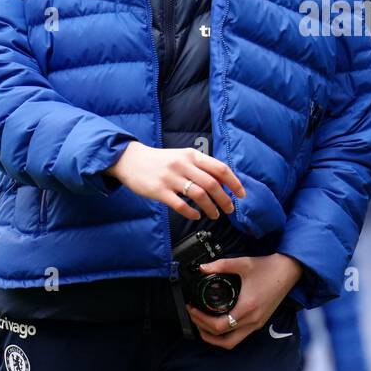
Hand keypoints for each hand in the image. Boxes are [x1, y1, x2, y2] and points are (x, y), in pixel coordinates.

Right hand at [104, 142, 244, 220]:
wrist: (130, 160)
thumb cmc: (160, 160)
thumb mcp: (182, 157)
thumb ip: (201, 167)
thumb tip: (224, 181)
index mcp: (192, 155)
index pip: (220, 168)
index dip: (234, 182)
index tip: (241, 194)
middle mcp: (183, 165)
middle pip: (212, 183)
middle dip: (225, 199)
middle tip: (230, 209)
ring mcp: (171, 178)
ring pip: (199, 195)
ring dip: (211, 207)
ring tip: (215, 215)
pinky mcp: (159, 190)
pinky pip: (180, 205)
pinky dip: (191, 212)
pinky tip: (196, 216)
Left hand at [187, 253, 302, 349]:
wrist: (290, 270)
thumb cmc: (270, 268)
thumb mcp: (243, 263)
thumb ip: (221, 265)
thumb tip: (203, 268)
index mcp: (247, 308)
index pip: (218, 326)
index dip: (201, 320)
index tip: (192, 309)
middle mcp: (252, 320)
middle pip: (223, 340)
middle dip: (204, 331)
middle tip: (194, 316)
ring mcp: (257, 323)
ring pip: (232, 342)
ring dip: (215, 338)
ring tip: (203, 325)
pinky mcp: (260, 321)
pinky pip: (240, 336)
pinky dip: (226, 334)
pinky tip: (219, 322)